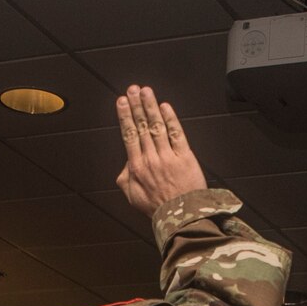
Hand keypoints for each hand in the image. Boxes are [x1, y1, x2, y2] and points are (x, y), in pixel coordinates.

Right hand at [115, 86, 206, 217]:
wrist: (181, 216)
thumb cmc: (157, 208)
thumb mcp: (133, 197)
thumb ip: (125, 179)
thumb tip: (126, 164)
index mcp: (137, 167)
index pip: (129, 136)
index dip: (125, 117)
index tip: (121, 102)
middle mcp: (151, 159)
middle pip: (142, 127)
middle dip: (136, 106)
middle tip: (132, 89)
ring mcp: (168, 156)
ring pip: (157, 127)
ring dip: (150, 107)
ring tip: (146, 91)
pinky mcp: (185, 157)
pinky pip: (176, 134)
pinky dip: (171, 119)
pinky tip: (165, 107)